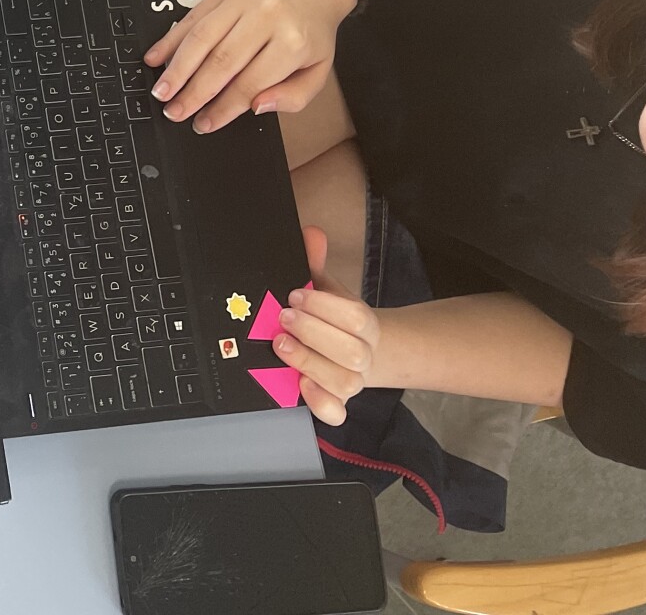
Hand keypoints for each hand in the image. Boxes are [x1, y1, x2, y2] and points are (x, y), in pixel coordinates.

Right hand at [143, 0, 357, 131]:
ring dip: (177, 67)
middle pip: (221, 61)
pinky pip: (192, 16)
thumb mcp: (319, 70)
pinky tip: (157, 56)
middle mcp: (265, 18)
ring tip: (162, 90)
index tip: (204, 123)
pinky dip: (171, 39)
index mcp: (292, 42)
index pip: (250, 83)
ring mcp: (241, 1)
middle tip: (174, 112)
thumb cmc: (312, 30)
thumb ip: (293, 96)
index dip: (222, 108)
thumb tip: (256, 107)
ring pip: (201, 38)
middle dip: (193, 92)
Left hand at [275, 227, 381, 425]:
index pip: (355, 317)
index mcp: (364, 324)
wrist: (359, 351)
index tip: (296, 294)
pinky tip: (301, 385)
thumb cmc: (333, 318)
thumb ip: (315, 262)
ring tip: (281, 344)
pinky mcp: (336, 401)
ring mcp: (352, 382)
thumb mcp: (326, 289)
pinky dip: (320, 403)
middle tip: (284, 318)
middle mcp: (363, 355)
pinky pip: (336, 413)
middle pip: (352, 353)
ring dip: (310, 362)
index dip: (324, 306)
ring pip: (345, 382)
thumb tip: (311, 232)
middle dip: (314, 333)